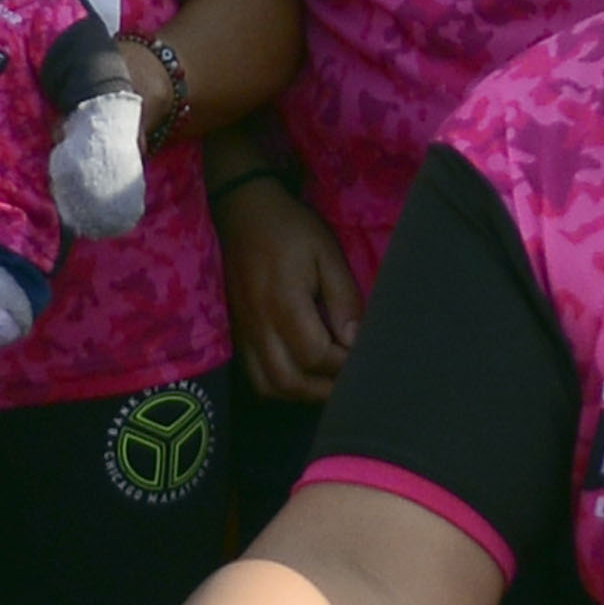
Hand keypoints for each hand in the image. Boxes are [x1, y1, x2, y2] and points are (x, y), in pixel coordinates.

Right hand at [219, 181, 362, 402]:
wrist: (244, 211)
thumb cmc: (291, 229)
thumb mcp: (327, 253)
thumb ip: (343, 298)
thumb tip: (355, 340)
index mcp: (283, 303)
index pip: (315, 354)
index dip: (343, 364)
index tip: (365, 356)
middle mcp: (258, 325)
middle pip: (289, 380)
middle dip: (324, 389)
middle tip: (351, 381)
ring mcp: (244, 332)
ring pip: (268, 385)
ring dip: (301, 392)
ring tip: (328, 382)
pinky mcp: (237, 333)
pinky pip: (255, 374)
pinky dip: (280, 385)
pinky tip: (302, 374)